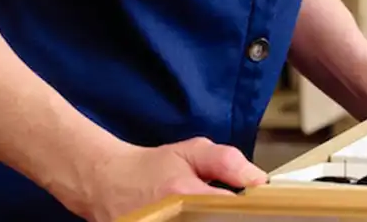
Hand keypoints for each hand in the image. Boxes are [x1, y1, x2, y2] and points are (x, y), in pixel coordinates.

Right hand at [70, 136, 267, 221]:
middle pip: (215, 221)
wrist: (107, 183)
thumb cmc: (153, 167)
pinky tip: (197, 218)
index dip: (246, 210)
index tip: (256, 207)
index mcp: (182, 194)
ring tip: (209, 211)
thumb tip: (259, 180)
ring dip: (211, 218)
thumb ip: (227, 163)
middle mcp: (170, 220)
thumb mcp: (192, 151)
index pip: (227, 210)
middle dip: (226, 217)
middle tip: (230, 209)